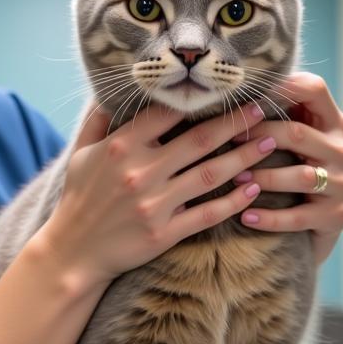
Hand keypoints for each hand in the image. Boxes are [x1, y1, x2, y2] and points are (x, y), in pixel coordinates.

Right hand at [43, 100, 274, 288]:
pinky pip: (207, 214)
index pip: (168, 113)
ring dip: (244, 157)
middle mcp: (139, 172)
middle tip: (262, 109)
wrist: (73, 253)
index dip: (199, 100)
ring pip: (211, 175)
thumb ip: (97, 121)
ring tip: (269, 143)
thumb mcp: (80, 155)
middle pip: (199, 140)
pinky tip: (252, 188)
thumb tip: (108, 91)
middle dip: (235, 123)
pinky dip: (233, 201)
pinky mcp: (164, 233)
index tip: (225, 90)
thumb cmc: (78, 200)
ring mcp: (154, 204)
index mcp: (121, 146)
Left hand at [230, 72, 342, 265]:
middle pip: (298, 133)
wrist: (318, 223)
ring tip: (235, 180)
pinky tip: (246, 216)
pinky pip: (299, 216)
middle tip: (226, 141)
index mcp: (331, 122)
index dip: (280, 87)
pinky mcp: (336, 215)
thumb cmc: (291, 170)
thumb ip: (271, 115)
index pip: (314, 89)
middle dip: (258, 136)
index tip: (243, 96)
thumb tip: (222, 94)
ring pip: (301, 176)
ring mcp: (342, 183)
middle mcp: (340, 149)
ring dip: (263, 177)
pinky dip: (270, 217)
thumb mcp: (289, 140)